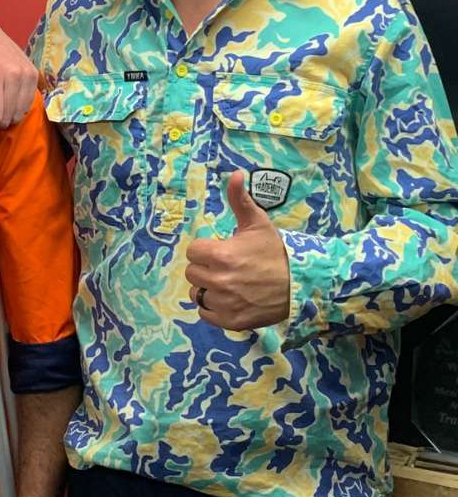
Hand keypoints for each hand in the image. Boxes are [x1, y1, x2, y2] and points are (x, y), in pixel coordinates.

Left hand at [184, 171, 289, 330]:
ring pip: (198, 295)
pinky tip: (231, 299)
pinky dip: (215, 309)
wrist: (304, 284)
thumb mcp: (258, 223)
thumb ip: (240, 200)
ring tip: (229, 284)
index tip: (222, 251)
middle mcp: (219, 281)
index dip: (206, 250)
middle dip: (207, 269)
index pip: (193, 252)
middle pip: (193, 273)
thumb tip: (234, 174)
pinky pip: (207, 314)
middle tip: (228, 267)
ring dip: (208, 289)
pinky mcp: (232, 322)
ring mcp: (225, 304)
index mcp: (221, 255)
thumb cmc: (277, 252)